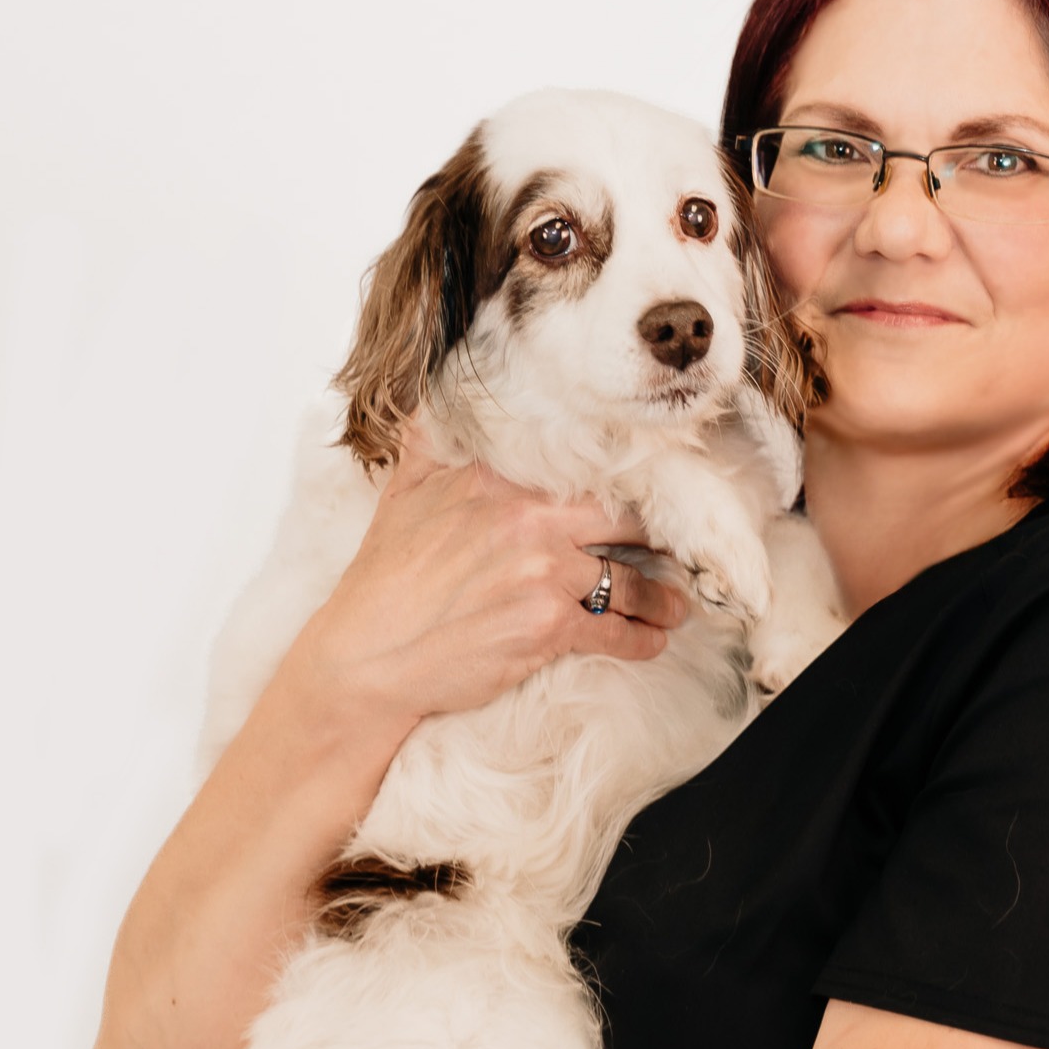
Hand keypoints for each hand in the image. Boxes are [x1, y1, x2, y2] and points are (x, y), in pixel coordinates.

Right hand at [298, 426, 689, 730]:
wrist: (367, 655)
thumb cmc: (385, 578)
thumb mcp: (405, 490)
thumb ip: (431, 436)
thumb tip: (438, 393)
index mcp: (503, 479)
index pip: (588, 467)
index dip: (630, 478)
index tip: (658, 484)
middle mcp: (531, 520)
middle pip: (626, 517)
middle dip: (660, 534)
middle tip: (681, 544)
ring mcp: (544, 574)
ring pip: (630, 580)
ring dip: (661, 597)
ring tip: (677, 604)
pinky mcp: (548, 628)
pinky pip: (615, 631)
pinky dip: (641, 639)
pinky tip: (653, 641)